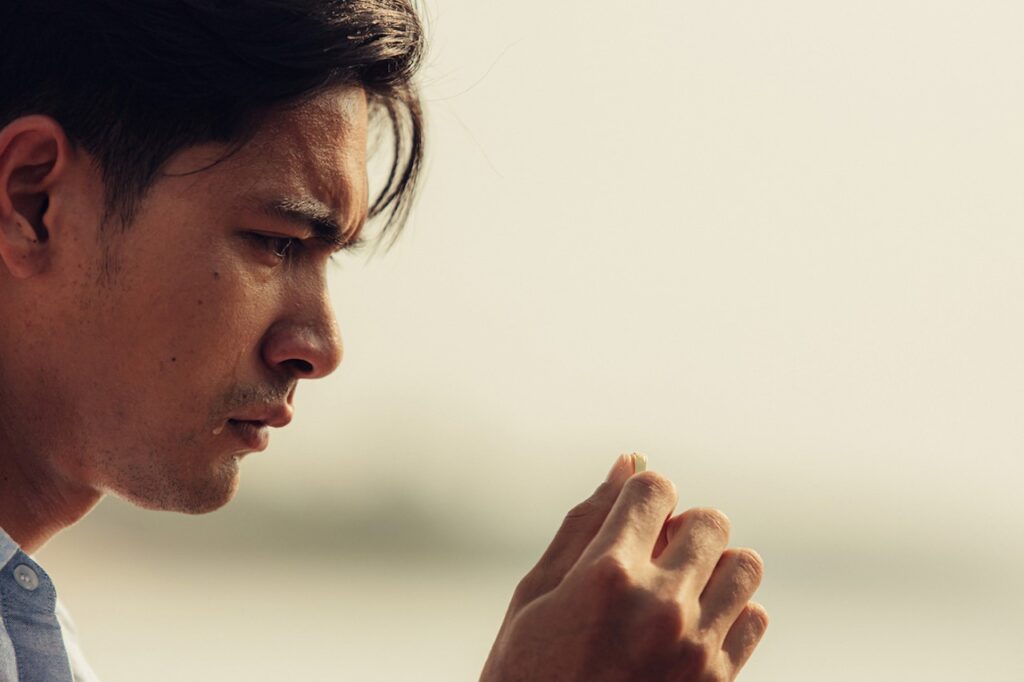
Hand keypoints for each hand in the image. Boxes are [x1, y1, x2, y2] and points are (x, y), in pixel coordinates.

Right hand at [480, 454, 767, 681]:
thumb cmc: (525, 672)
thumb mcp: (536, 594)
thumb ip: (584, 524)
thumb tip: (626, 463)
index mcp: (607, 574)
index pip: (655, 488)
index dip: (641, 497)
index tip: (630, 521)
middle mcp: (660, 604)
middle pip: (709, 521)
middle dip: (681, 527)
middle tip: (651, 557)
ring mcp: (695, 646)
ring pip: (744, 565)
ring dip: (713, 566)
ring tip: (678, 589)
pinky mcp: (717, 681)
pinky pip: (755, 617)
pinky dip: (730, 612)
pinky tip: (691, 626)